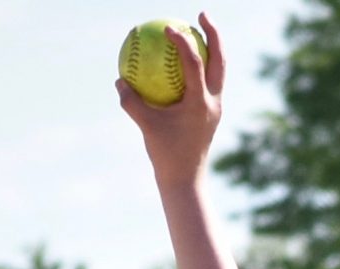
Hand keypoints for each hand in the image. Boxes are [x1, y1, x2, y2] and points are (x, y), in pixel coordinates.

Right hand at [116, 12, 223, 188]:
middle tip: (201, 14)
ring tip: (198, 29)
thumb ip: (131, 103)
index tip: (168, 27)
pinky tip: (185, 58)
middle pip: (220, 60)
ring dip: (212, 47)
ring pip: (219, 69)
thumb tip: (119, 80)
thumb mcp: (145, 128)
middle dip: (214, 34)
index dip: (181, 42)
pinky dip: (199, 66)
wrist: (186, 180)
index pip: (194, 64)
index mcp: (200, 104)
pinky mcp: (211, 112)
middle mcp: (213, 102)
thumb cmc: (165, 155)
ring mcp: (215, 107)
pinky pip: (208, 81)